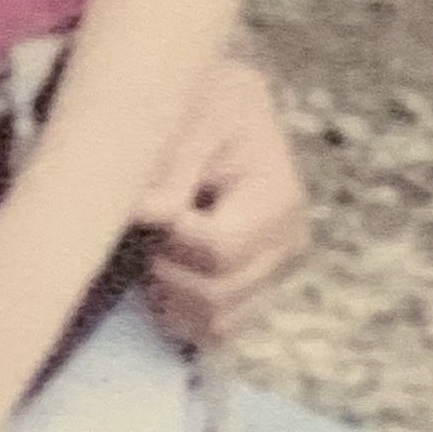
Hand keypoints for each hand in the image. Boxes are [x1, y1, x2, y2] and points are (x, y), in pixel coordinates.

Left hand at [136, 59, 308, 347]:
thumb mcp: (190, 110)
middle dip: (165, 265)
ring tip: (156, 242)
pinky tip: (167, 267)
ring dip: (170, 291)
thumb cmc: (204, 101)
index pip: (218, 249)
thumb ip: (170, 161)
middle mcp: (287, 246)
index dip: (170, 236)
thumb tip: (146, 215)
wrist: (219, 105)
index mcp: (279, 198)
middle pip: (216, 295)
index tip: (146, 204)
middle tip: (144, 224)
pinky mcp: (253, 293)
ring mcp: (273, 276)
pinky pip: (216, 330)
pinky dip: (182, 310)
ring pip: (214, 322)